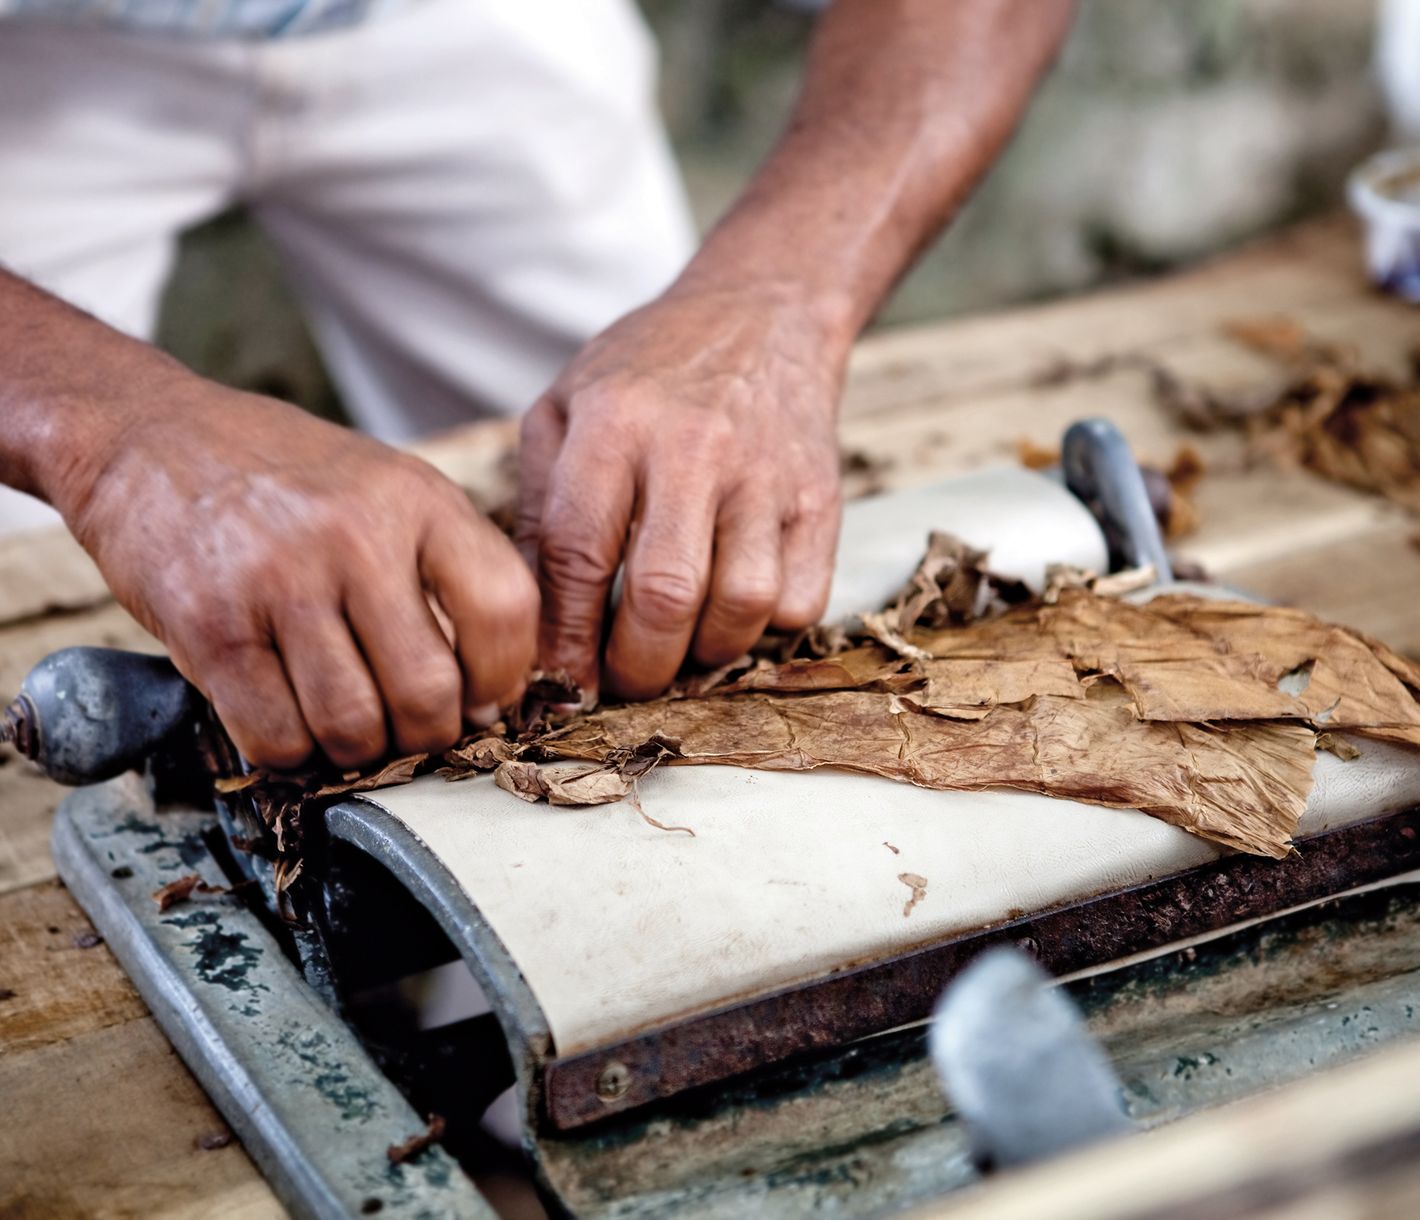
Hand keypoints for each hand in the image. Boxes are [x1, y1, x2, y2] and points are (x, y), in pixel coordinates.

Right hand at [60, 382, 536, 769]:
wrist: (150, 439)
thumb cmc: (286, 479)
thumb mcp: (390, 487)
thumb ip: (447, 569)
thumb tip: (492, 691)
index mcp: (418, 498)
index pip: (505, 609)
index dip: (504, 676)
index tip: (483, 697)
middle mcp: (355, 535)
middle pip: (428, 691)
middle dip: (426, 733)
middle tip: (407, 726)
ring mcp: (279, 579)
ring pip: (353, 726)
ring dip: (356, 749)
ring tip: (346, 722)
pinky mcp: (210, 625)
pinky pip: (276, 735)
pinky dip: (290, 750)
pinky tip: (288, 719)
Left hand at [517, 285, 844, 700]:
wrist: (762, 314)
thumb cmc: (648, 373)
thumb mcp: (566, 408)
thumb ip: (537, 506)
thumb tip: (528, 618)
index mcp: (615, 423)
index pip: (578, 553)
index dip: (565, 636)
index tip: (560, 683)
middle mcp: (693, 447)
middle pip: (665, 595)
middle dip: (637, 665)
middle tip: (622, 678)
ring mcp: (766, 475)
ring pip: (742, 607)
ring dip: (704, 654)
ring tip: (680, 647)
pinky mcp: (821, 499)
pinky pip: (801, 602)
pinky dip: (765, 629)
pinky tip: (733, 608)